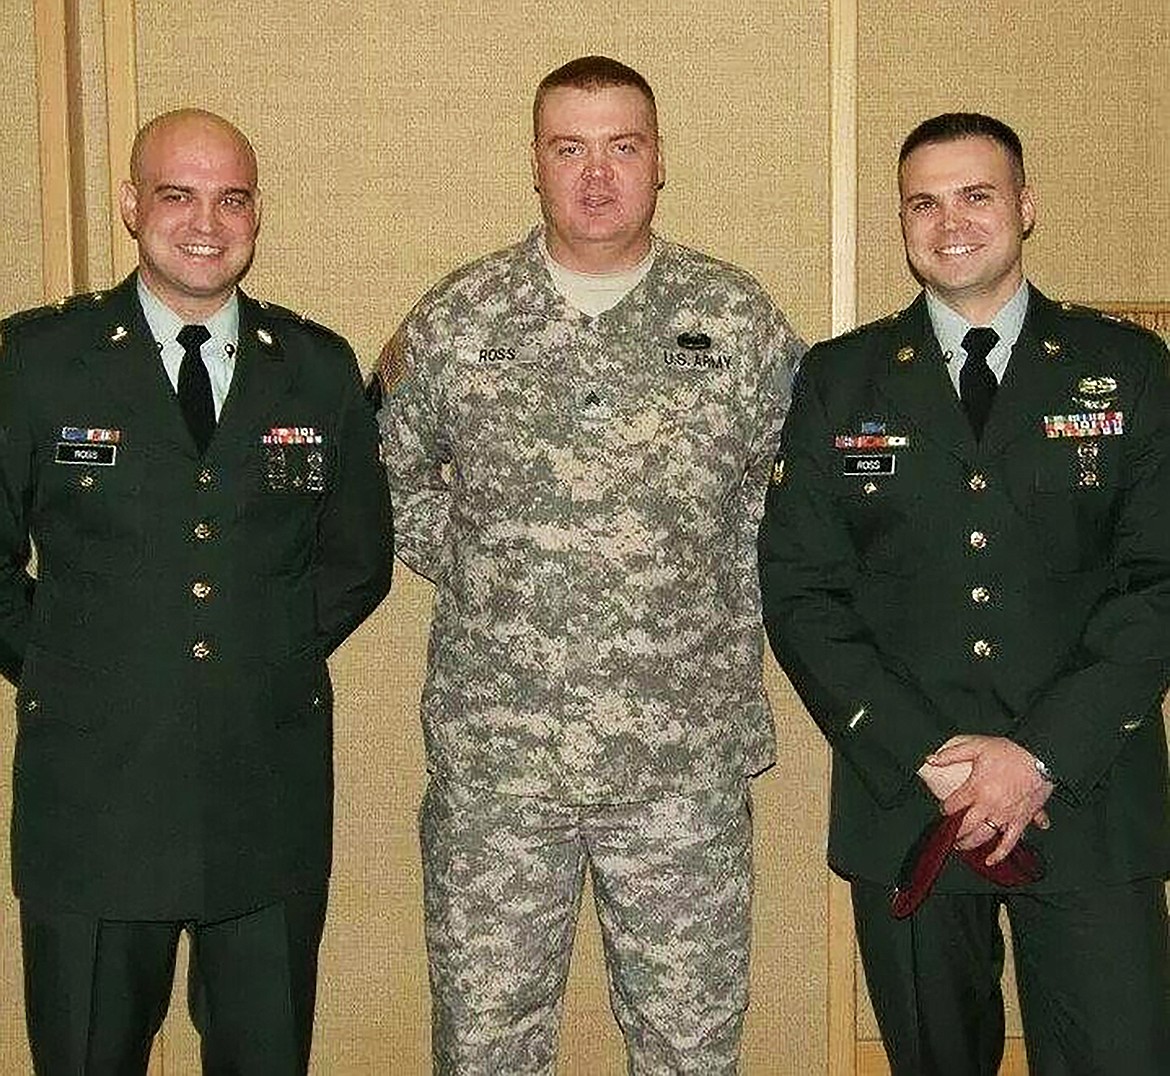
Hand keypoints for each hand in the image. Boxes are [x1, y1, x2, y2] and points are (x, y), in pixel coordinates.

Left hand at [926, 735, 1053, 864]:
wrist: (1042, 759)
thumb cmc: (1011, 753)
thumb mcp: (977, 746)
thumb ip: (952, 754)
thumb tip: (931, 759)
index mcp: (976, 788)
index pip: (952, 804)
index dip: (944, 808)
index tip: (943, 808)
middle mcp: (989, 805)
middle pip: (965, 825)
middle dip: (954, 831)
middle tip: (948, 834)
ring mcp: (1005, 816)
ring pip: (983, 836)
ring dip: (970, 843)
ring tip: (961, 846)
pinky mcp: (1021, 821)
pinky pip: (1009, 842)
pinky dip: (1000, 854)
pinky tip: (991, 860)